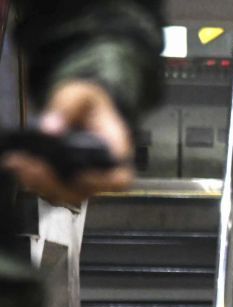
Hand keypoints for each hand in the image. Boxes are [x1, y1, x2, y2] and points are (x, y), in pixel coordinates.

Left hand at [3, 81, 134, 204]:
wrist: (84, 109)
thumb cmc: (89, 103)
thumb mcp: (82, 93)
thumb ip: (69, 106)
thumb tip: (50, 129)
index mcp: (116, 150)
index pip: (119, 178)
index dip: (100, 182)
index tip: (78, 176)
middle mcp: (104, 171)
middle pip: (88, 192)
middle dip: (58, 185)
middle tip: (32, 167)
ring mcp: (87, 179)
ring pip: (68, 195)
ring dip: (42, 184)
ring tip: (20, 165)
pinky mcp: (69, 181)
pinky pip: (55, 190)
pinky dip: (36, 181)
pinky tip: (20, 166)